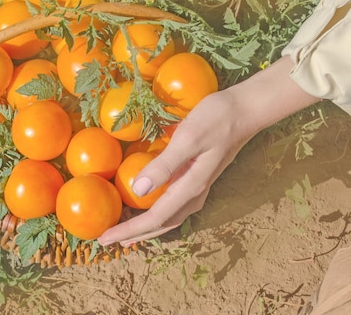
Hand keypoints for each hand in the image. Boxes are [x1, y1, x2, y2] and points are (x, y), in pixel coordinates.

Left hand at [98, 56, 319, 245]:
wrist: (246, 110)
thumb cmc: (216, 120)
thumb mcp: (188, 139)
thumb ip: (164, 165)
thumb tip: (137, 191)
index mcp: (190, 187)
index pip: (154, 218)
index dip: (128, 230)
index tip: (105, 238)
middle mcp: (194, 193)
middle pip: (161, 224)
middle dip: (134, 234)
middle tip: (108, 240)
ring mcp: (198, 186)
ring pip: (169, 217)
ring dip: (146, 226)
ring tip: (125, 232)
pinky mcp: (197, 176)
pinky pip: (173, 204)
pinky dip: (157, 212)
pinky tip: (147, 204)